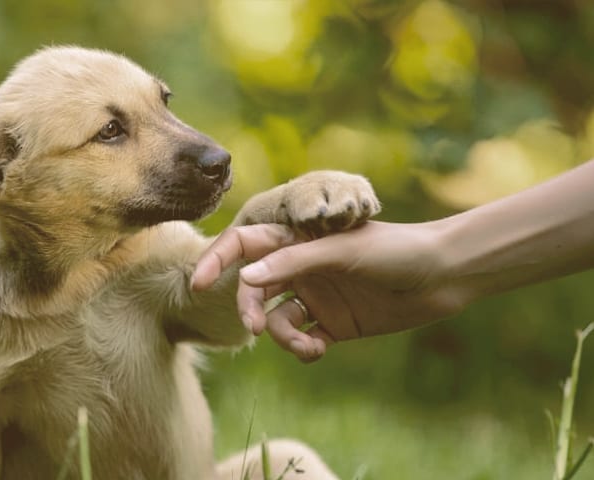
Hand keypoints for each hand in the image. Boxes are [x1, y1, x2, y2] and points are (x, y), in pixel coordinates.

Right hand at [191, 221, 466, 361]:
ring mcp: (316, 295)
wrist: (443, 274)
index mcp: (299, 239)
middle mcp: (301, 267)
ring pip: (277, 319)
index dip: (219, 260)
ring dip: (282, 337)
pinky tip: (319, 350)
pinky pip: (302, 338)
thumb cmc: (395, 249)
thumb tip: (243, 278)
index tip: (199, 282)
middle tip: (256, 328)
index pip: (246, 244)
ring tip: (308, 346)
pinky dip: (303, 349)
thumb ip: (292, 262)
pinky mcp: (333, 322)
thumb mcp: (342, 251)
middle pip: (256, 288)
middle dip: (250, 309)